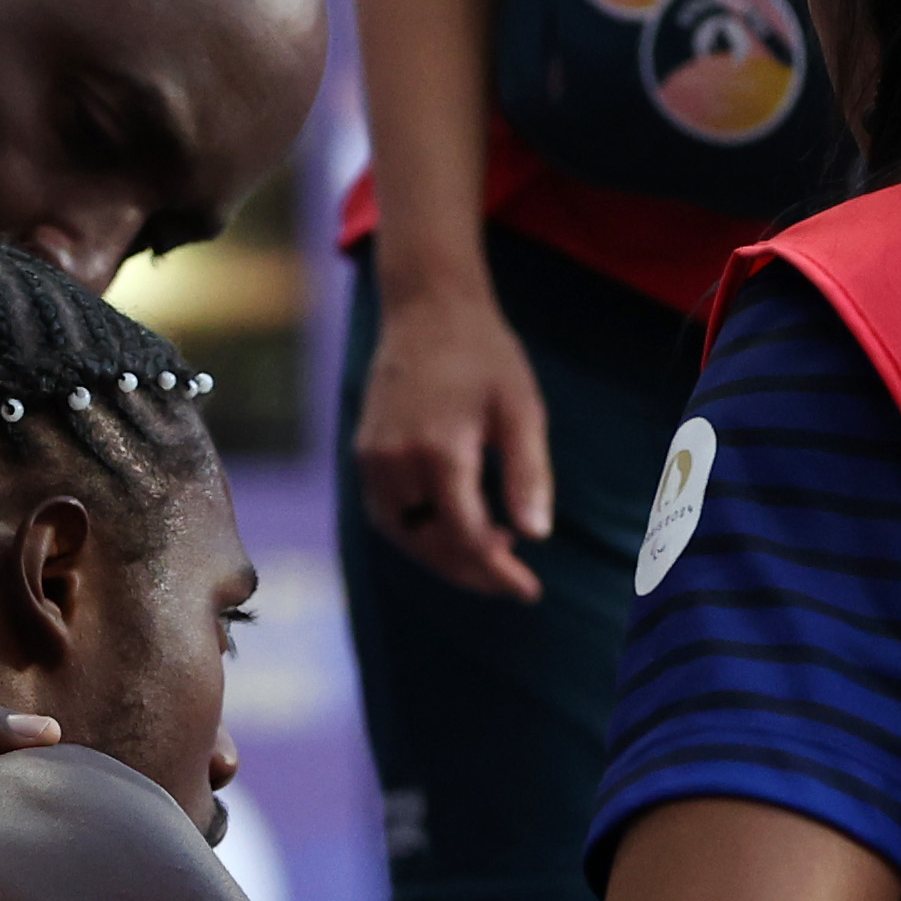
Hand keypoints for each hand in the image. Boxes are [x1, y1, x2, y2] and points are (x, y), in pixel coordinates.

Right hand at [350, 275, 554, 603]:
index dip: (498, 573)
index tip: (529, 591)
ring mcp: (372, 460)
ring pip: (406, 536)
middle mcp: (396, 462)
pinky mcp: (363, 455)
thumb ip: (528, 474)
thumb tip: (537, 536)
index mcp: (440, 451)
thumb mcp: (522, 410)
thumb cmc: (485, 356)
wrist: (427, 309)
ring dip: (446, 556)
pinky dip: (421, 531)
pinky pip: (390, 513)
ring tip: (491, 552)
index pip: (467, 538)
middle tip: (515, 579)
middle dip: (474, 572)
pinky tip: (456, 525)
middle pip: (432, 546)